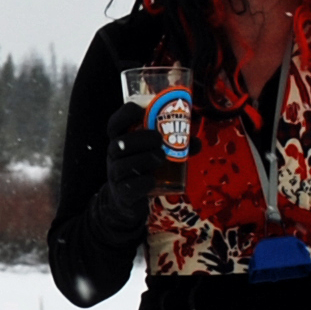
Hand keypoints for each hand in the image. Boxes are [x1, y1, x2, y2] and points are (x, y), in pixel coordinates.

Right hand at [92, 102, 168, 245]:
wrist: (127, 199)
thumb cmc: (143, 168)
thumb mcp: (153, 152)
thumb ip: (174, 145)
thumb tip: (196, 142)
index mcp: (120, 140)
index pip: (115, 123)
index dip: (126, 114)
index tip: (141, 111)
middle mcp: (114, 156)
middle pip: (119, 143)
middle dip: (140, 139)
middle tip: (159, 138)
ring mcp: (116, 175)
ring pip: (123, 165)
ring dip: (144, 159)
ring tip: (161, 157)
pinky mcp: (123, 193)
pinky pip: (130, 187)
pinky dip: (143, 182)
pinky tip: (153, 180)